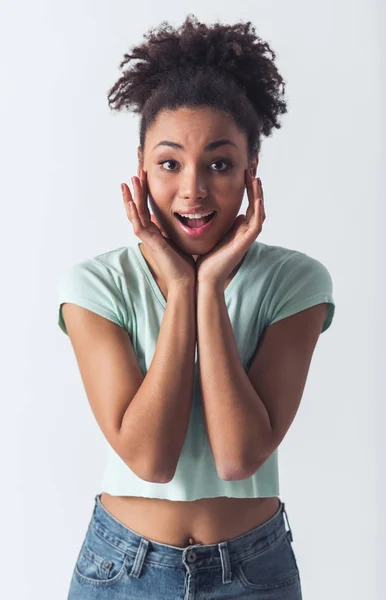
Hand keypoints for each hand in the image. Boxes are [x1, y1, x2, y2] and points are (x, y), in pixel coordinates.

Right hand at [122, 168, 195, 289]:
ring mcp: (148, 238)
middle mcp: (149, 232)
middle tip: (135, 171)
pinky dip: (134, 213)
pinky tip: (131, 201)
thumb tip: (185, 215)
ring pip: (135, 214)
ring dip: (131, 197)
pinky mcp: (151, 243)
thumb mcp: (180, 238)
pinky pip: (139, 226)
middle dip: (136, 189)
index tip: (144, 175)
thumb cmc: (185, 262)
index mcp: (155, 230)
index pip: (146, 206)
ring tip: (128, 181)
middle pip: (137, 206)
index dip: (144, 191)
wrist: (186, 280)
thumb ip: (176, 227)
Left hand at [196, 170, 265, 286]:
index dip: (248, 184)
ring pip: (258, 211)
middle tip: (254, 163)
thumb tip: (225, 211)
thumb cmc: (206, 259)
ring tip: (255, 176)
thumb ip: (220, 222)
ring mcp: (246, 237)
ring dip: (258, 194)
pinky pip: (256, 225)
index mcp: (238, 226)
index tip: (246, 167)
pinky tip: (257, 198)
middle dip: (255, 182)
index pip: (248, 200)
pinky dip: (258, 211)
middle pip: (256, 201)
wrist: (204, 278)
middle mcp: (245, 230)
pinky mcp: (244, 244)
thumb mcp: (213, 233)